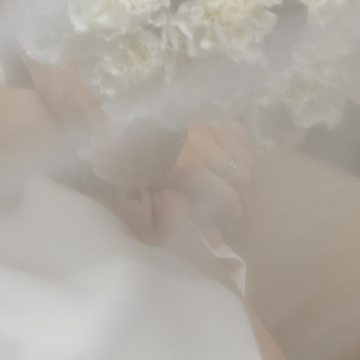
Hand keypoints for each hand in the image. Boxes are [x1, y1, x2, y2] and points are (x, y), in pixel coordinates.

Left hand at [119, 124, 253, 286]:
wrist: (114, 133)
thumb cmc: (128, 168)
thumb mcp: (152, 196)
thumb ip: (186, 216)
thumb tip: (215, 240)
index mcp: (186, 168)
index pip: (228, 197)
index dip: (233, 216)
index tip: (229, 224)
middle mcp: (201, 146)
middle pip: (243, 177)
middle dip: (243, 197)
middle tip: (235, 208)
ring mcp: (205, 128)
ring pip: (244, 155)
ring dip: (245, 174)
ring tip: (237, 188)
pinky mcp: (205, 119)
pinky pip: (237, 133)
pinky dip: (241, 148)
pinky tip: (234, 161)